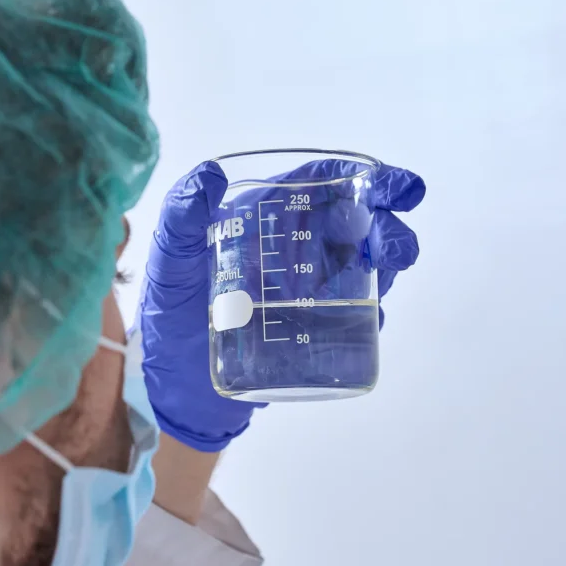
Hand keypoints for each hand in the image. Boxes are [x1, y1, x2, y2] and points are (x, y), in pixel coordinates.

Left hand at [139, 159, 424, 452]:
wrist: (176, 390)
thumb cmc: (167, 319)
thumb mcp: (168, 266)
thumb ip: (180, 221)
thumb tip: (209, 175)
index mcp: (262, 219)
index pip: (318, 186)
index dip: (362, 178)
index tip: (397, 189)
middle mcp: (291, 247)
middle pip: (353, 222)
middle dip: (385, 226)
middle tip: (395, 248)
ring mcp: (308, 287)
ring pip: (363, 262)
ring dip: (387, 260)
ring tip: (389, 269)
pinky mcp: (315, 326)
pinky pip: (355, 311)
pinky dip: (371, 308)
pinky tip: (370, 315)